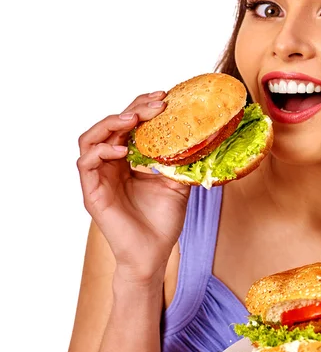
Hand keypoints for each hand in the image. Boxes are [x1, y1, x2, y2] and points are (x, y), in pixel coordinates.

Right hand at [77, 90, 190, 283]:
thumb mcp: (177, 183)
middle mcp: (110, 165)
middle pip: (111, 126)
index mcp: (128, 160)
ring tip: (134, 119)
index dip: (142, 108)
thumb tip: (202, 137)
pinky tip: (122, 151)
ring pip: (90, 139)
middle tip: (156, 104)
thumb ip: (180, 161)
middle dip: (132, 109)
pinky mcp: (91, 193)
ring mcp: (98, 178)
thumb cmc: (163, 221)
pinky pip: (86, 164)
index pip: (128, 125)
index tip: (164, 98)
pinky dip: (102, 151)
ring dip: (111, 124)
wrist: (154, 254)